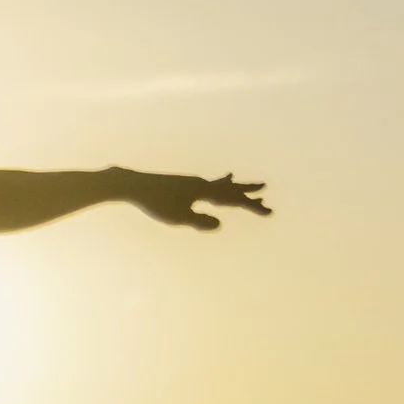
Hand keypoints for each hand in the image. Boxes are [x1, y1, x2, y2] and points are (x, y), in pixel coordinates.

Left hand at [116, 169, 270, 230]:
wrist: (133, 185)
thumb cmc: (155, 203)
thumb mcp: (178, 217)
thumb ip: (200, 221)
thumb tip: (219, 225)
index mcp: (203, 190)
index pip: (233, 200)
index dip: (252, 206)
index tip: (269, 211)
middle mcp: (200, 183)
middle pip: (228, 188)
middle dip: (247, 191)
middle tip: (264, 187)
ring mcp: (191, 183)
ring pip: (216, 184)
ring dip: (230, 185)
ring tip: (236, 178)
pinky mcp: (181, 185)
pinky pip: (202, 186)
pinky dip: (211, 185)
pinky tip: (207, 187)